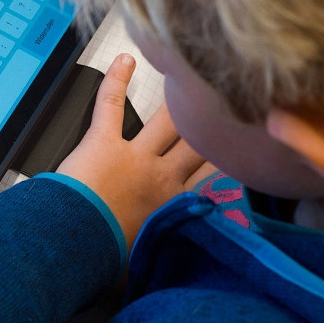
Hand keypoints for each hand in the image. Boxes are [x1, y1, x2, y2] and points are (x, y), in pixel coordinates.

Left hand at [58, 54, 216, 249]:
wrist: (75, 247)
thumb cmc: (107, 259)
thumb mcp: (154, 261)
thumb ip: (176, 252)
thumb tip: (194, 262)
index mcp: (176, 204)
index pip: (214, 178)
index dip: (232, 162)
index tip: (248, 152)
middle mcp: (162, 174)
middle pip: (200, 141)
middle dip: (215, 124)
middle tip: (228, 105)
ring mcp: (134, 154)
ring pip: (167, 119)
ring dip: (178, 101)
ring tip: (192, 79)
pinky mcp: (102, 141)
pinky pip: (111, 103)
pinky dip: (116, 79)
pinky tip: (126, 59)